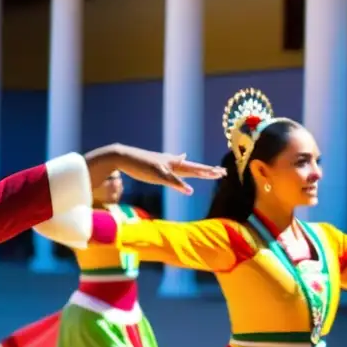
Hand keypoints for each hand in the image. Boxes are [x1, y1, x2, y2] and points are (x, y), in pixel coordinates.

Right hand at [86, 145, 224, 194]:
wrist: (123, 156)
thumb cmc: (138, 162)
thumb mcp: (156, 164)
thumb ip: (169, 161)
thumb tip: (182, 156)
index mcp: (171, 164)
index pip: (192, 167)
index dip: (206, 170)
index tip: (219, 171)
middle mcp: (171, 163)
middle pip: (193, 168)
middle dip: (209, 170)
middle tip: (223, 172)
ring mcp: (165, 168)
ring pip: (186, 171)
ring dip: (200, 173)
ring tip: (214, 175)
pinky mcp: (157, 172)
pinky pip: (171, 180)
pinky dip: (180, 185)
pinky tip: (189, 190)